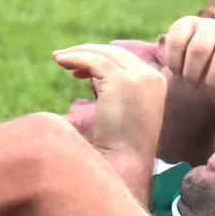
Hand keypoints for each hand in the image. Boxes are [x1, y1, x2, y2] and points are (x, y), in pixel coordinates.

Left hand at [53, 43, 166, 158]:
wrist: (126, 163)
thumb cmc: (120, 147)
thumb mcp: (124, 112)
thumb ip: (117, 92)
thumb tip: (94, 77)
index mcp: (156, 82)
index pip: (126, 59)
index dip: (102, 58)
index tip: (79, 68)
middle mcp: (151, 76)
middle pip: (115, 52)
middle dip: (88, 52)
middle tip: (64, 58)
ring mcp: (138, 77)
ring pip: (103, 54)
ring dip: (77, 53)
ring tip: (58, 58)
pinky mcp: (121, 81)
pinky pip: (93, 61)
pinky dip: (75, 58)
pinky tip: (60, 62)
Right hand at [156, 16, 214, 117]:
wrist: (197, 68)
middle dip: (213, 81)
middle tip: (204, 90)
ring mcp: (208, 25)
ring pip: (199, 49)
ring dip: (192, 74)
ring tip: (191, 81)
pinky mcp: (185, 24)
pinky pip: (177, 42)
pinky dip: (175, 63)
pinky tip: (177, 70)